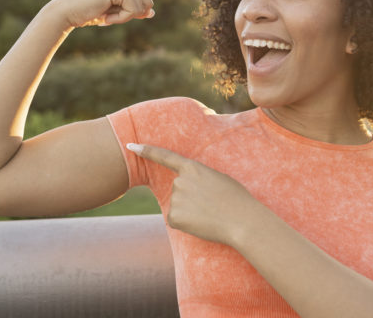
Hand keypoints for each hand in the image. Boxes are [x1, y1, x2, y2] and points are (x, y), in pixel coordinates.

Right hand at [45, 0, 155, 28]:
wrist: (65, 11)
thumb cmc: (88, 10)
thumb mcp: (116, 8)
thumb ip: (134, 7)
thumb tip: (152, 13)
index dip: (133, 9)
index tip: (111, 7)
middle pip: (149, 2)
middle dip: (130, 13)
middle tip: (107, 10)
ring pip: (144, 8)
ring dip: (125, 16)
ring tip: (104, 11)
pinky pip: (135, 12)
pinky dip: (120, 19)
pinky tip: (103, 13)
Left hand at [127, 143, 262, 245]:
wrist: (241, 221)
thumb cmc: (237, 200)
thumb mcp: (220, 179)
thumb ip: (200, 179)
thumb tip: (190, 192)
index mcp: (193, 168)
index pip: (166, 157)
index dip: (147, 151)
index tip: (131, 146)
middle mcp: (180, 181)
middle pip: (178, 190)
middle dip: (191, 198)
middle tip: (212, 205)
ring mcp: (175, 199)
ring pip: (178, 207)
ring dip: (191, 212)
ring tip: (210, 214)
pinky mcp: (173, 217)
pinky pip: (176, 221)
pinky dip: (187, 225)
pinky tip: (202, 224)